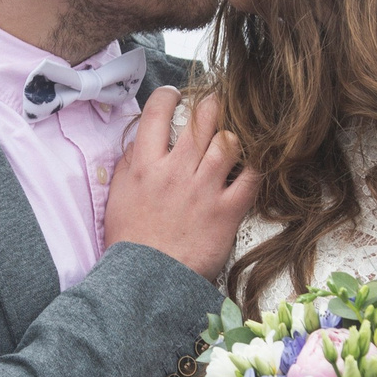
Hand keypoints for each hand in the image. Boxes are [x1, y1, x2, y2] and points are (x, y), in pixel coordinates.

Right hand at [104, 87, 259, 281]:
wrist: (147, 281)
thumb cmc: (131, 241)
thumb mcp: (118, 197)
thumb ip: (129, 164)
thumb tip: (140, 140)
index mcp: (146, 166)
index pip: (157, 113)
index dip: (169, 96)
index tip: (175, 96)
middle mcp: (176, 172)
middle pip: (202, 119)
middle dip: (212, 104)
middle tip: (217, 104)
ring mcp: (204, 190)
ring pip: (229, 142)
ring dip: (235, 132)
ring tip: (236, 133)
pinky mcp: (227, 212)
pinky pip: (252, 178)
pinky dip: (258, 165)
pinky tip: (256, 161)